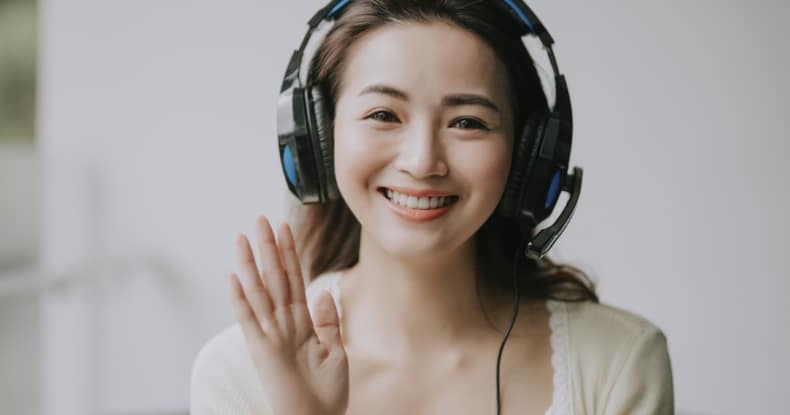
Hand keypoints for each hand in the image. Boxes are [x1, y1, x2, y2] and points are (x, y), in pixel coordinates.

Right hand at [228, 216, 348, 414]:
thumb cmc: (326, 392)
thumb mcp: (336, 350)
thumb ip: (329, 321)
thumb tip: (324, 293)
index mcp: (301, 322)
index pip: (294, 279)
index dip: (289, 253)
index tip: (284, 228)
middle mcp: (283, 323)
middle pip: (274, 277)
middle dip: (268, 248)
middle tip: (260, 219)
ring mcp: (271, 335)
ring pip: (259, 291)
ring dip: (251, 263)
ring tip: (243, 236)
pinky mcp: (262, 350)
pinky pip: (249, 320)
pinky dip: (240, 299)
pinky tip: (233, 276)